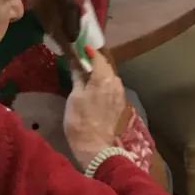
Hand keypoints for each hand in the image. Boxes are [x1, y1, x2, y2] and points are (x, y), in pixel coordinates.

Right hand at [64, 51, 125, 169]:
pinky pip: (112, 88)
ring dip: (100, 74)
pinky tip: (95, 90)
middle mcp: (116, 82)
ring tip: (87, 76)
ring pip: (110, 77)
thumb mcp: (75, 96)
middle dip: (94, 62)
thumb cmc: (80, 120)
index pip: (98, 57)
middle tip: (81, 61)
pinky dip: (104, 85)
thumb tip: (76, 60)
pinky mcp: (120, 105)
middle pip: (105, 66)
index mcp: (104, 77)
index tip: (79, 48)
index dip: (88, 51)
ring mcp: (120, 94)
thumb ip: (78, 76)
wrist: (94, 146)